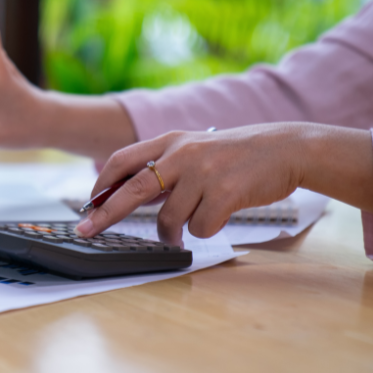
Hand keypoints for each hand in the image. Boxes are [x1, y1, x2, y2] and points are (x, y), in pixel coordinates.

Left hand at [74, 123, 372, 244]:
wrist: (285, 149)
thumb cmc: (236, 154)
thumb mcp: (195, 149)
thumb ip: (164, 167)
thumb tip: (129, 193)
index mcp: (170, 140)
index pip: (122, 160)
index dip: (101, 183)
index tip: (88, 203)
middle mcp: (181, 153)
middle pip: (131, 189)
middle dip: (106, 213)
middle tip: (86, 231)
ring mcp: (203, 173)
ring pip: (169, 218)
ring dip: (172, 232)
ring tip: (184, 229)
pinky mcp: (225, 193)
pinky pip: (201, 227)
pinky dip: (206, 229)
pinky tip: (221, 215)